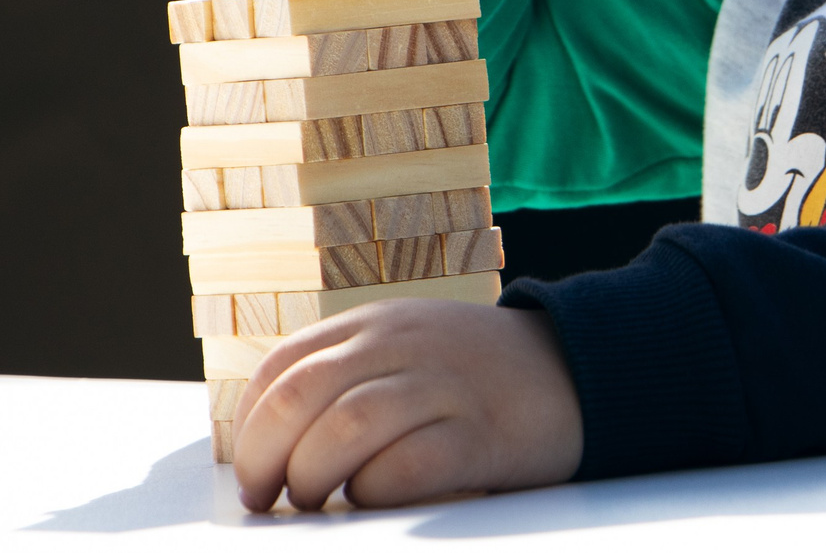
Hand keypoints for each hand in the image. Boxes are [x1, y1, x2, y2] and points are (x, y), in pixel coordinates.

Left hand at [231, 301, 582, 510]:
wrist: (576, 369)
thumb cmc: (473, 374)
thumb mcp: (405, 346)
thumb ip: (346, 373)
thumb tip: (272, 442)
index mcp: (374, 323)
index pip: (282, 366)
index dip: (249, 425)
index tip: (250, 472)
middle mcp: (401, 345)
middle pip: (299, 397)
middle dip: (264, 458)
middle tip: (267, 498)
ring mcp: (441, 386)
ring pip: (342, 431)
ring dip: (311, 478)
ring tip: (314, 501)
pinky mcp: (478, 435)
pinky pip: (405, 468)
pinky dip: (374, 492)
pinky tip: (374, 498)